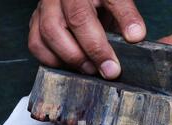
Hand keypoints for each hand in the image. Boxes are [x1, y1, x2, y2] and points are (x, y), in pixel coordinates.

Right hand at [28, 0, 145, 79]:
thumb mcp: (118, 0)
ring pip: (46, 34)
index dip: (100, 44)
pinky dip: (52, 59)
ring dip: (69, 58)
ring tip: (90, 69)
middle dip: (87, 53)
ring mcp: (45, 7)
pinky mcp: (36, 20)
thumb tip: (135, 36)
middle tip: (107, 70)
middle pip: (64, 24)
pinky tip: (71, 65)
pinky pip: (36, 43)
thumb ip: (127, 16)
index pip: (89, 12)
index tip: (116, 63)